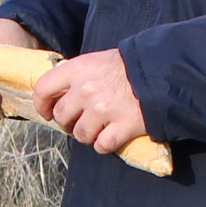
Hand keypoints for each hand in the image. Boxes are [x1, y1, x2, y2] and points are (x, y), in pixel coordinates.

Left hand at [30, 49, 146, 157]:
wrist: (163, 72)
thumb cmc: (130, 66)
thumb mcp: (98, 60)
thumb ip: (77, 75)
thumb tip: (59, 94)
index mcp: (78, 69)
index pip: (43, 88)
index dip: (42, 105)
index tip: (48, 113)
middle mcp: (87, 90)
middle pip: (62, 117)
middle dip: (68, 123)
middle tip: (79, 122)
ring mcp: (104, 110)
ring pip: (81, 135)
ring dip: (88, 135)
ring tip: (99, 128)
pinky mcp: (123, 126)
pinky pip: (102, 145)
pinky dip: (104, 144)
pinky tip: (112, 136)